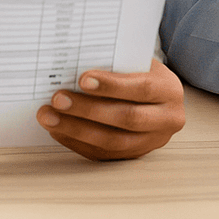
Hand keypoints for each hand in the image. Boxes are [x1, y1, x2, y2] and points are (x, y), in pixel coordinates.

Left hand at [36, 59, 185, 159]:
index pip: (141, 89)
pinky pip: (102, 154)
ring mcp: (151, 142)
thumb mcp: (138, 62)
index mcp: (169, 91)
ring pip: (112, 142)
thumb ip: (116, 65)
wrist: (158, 97)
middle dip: (88, 109)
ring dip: (76, 129)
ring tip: (50, 117)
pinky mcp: (133, 156)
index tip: (82, 79)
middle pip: (126, 118)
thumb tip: (74, 66)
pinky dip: (77, 142)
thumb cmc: (141, 73)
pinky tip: (58, 130)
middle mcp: (167, 120)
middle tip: (58, 99)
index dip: (111, 85)